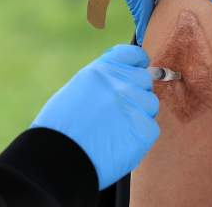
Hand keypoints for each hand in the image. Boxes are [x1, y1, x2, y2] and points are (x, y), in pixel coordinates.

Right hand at [32, 45, 159, 189]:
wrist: (60, 156)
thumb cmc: (61, 126)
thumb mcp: (77, 90)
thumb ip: (102, 82)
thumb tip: (120, 81)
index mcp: (102, 70)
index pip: (133, 54)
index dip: (138, 62)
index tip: (139, 67)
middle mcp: (121, 83)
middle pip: (144, 81)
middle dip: (137, 92)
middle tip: (120, 109)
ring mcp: (135, 105)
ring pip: (150, 104)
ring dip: (139, 113)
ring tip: (117, 128)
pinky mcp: (144, 130)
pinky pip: (151, 127)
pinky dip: (139, 134)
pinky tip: (120, 141)